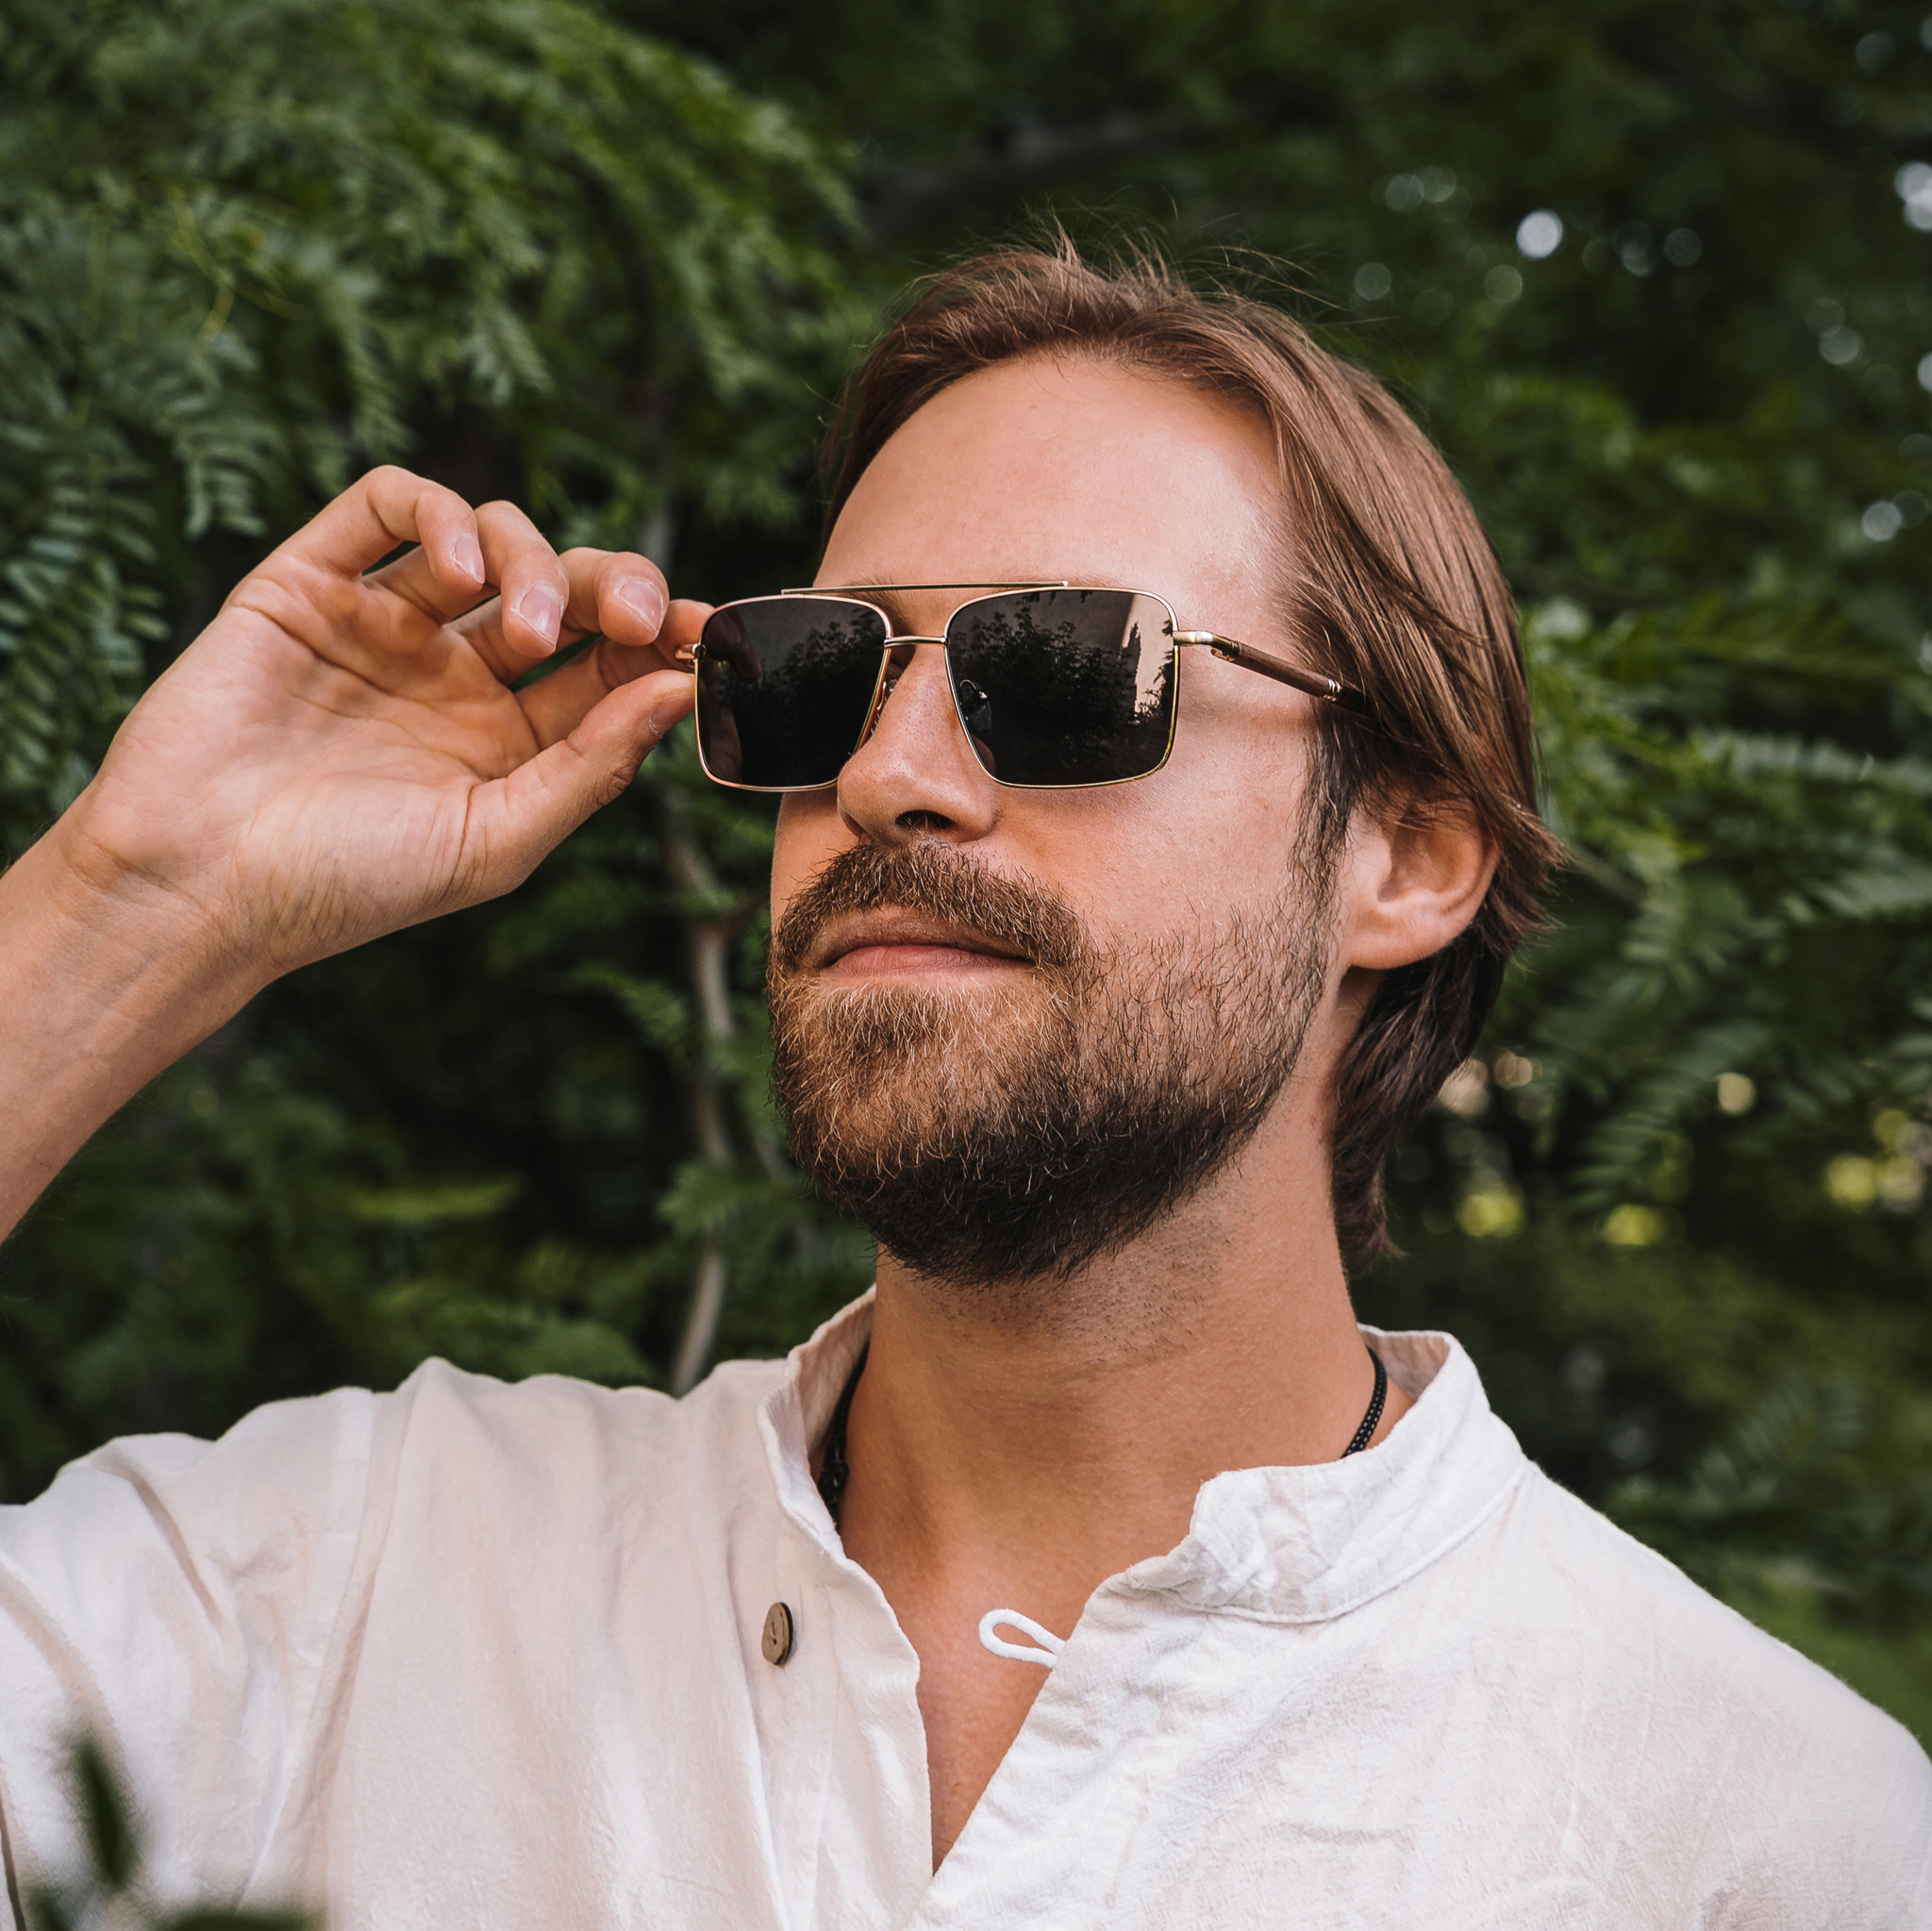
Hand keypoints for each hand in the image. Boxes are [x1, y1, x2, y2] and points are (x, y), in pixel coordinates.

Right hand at [49, 465, 703, 984]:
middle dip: (618, 588)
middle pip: (565, 591)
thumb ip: (593, 764)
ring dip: (533, 563)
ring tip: (526, 631)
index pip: (609, 665)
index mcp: (511, 739)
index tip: (709, 637)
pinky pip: (386, 506)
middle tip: (641, 617)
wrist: (203, 886)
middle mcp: (456, 674)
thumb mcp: (499, 839)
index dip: (664, 640)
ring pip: (490, 540)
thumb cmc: (352, 886)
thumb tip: (684, 688)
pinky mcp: (309, 582)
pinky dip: (439, 513)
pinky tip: (461, 565)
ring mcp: (386, 622)